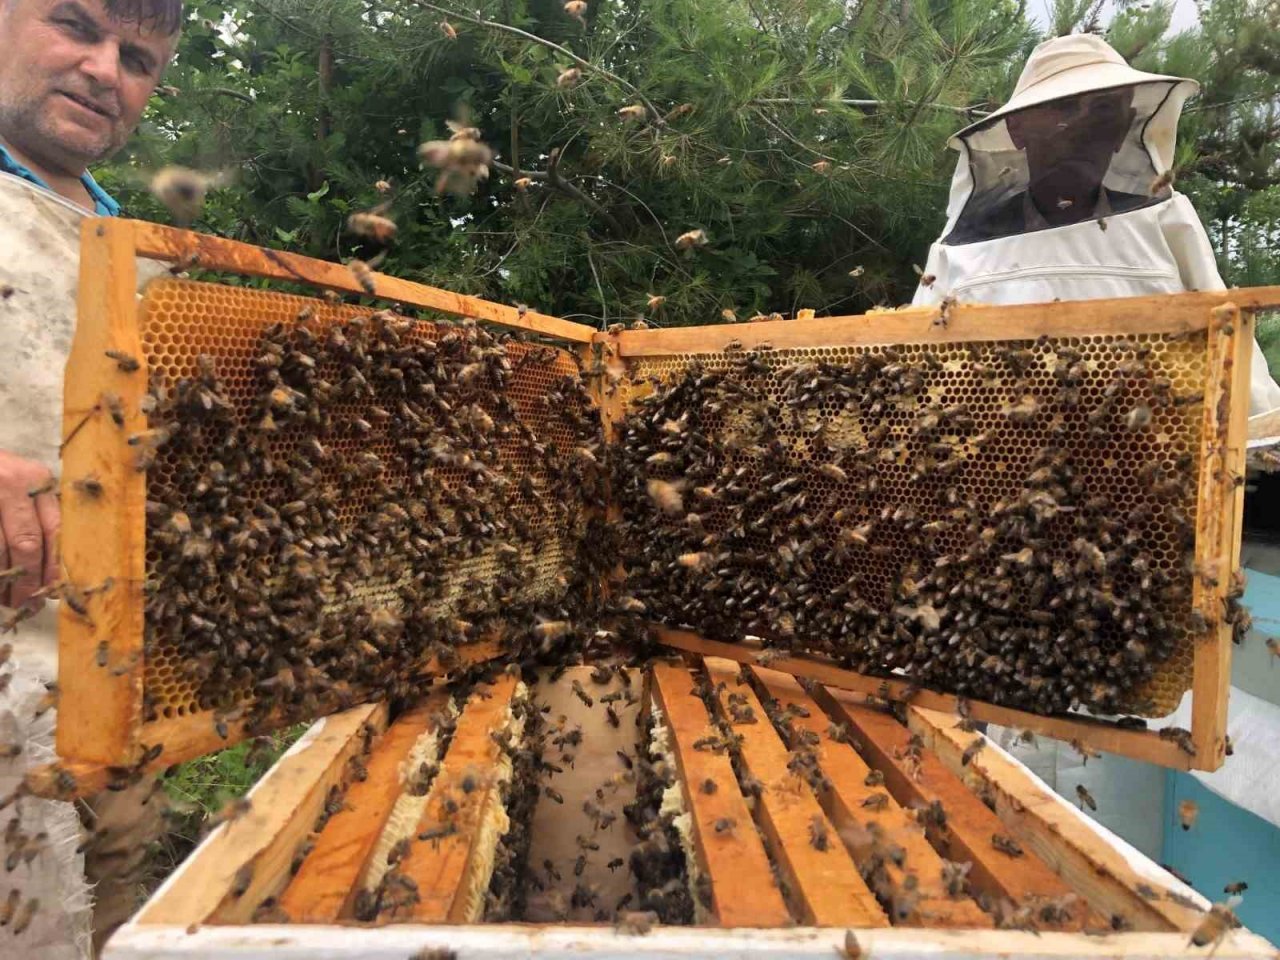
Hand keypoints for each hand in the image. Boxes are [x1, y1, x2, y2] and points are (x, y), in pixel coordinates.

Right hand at [0, 450, 59, 608]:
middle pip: (25, 544)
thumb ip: (40, 517)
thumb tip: (54, 572)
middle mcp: (11, 485)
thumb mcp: (23, 486)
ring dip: (2, 583)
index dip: (54, 565)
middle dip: (28, 580)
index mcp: (35, 480)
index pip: (54, 530)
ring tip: (7, 601)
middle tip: (28, 603)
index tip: (53, 590)